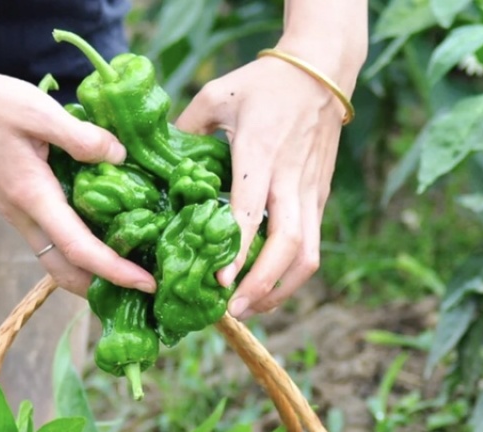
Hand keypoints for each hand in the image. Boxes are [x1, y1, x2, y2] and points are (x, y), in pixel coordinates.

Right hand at [0, 0, 155, 297]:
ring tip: (126, 274)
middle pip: (65, 272)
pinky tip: (102, 241)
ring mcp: (20, 217)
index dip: (116, 271)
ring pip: (56, 263)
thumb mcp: (39, 111)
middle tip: (140, 291)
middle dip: (101, 289)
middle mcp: (25, 217)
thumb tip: (120, 157)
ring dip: (89, 276)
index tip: (146, 283)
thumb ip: (82, 137)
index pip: (80, 249)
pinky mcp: (20, 209)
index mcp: (33, 197)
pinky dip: (78, 255)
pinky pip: (52, 244)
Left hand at [175, 54, 343, 319]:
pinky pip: (312, 247)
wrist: (323, 70)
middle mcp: (290, 179)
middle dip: (262, 285)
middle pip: (288, 246)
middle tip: (233, 309)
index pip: (250, 212)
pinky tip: (267, 290)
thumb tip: (159, 168)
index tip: (218, 282)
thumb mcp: (217, 96)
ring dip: (281, 289)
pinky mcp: (321, 199)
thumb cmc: (263, 83)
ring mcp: (311, 193)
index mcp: (260, 153)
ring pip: (307, 255)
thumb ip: (186, 129)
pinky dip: (290, 276)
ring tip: (250, 309)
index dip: (236, 252)